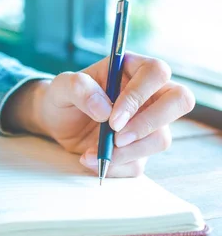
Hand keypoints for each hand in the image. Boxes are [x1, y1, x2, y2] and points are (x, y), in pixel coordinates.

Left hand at [5, 53, 195, 176]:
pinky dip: (115, 166)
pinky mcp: (138, 148)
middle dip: (149, 124)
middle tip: (117, 138)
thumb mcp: (62, 86)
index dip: (139, 96)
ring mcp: (148, 122)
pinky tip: (89, 159)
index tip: (112, 119)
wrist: (56, 120)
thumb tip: (105, 110)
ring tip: (92, 152)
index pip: (156, 73)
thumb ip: (79, 88)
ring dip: (128, 152)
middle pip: (179, 101)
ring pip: (161, 138)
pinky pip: (139, 163)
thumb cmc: (63, 96)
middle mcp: (148, 94)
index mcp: (133, 68)